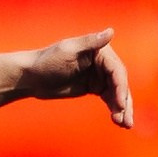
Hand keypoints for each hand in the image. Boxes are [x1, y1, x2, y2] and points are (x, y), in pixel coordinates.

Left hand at [15, 28, 133, 128]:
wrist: (31, 77)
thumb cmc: (46, 61)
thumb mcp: (68, 51)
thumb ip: (90, 42)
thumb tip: (110, 31)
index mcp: (99, 50)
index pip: (116, 70)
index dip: (120, 88)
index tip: (120, 105)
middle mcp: (103, 61)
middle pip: (120, 83)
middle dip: (124, 102)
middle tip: (126, 121)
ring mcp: (99, 75)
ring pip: (117, 93)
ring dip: (122, 109)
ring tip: (125, 125)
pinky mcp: (94, 87)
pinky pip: (109, 98)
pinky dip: (114, 109)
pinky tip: (118, 121)